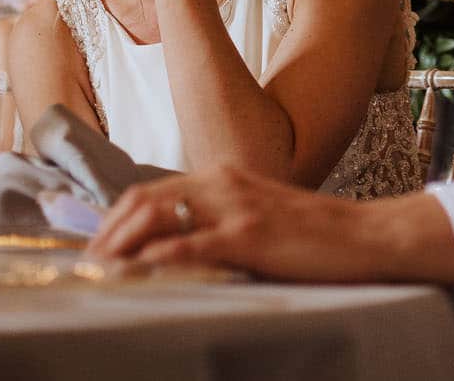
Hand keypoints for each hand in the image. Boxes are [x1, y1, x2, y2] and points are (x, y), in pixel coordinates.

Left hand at [90, 165, 453, 284]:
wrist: (367, 235)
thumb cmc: (315, 235)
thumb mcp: (260, 217)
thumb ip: (220, 222)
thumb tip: (176, 248)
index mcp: (222, 177)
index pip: (149, 192)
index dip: (113, 219)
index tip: (93, 248)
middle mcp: (222, 183)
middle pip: (142, 199)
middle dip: (106, 232)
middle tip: (85, 266)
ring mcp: (235, 207)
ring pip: (156, 216)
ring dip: (120, 245)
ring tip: (98, 272)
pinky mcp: (250, 236)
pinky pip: (190, 245)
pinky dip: (155, 260)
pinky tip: (136, 275)